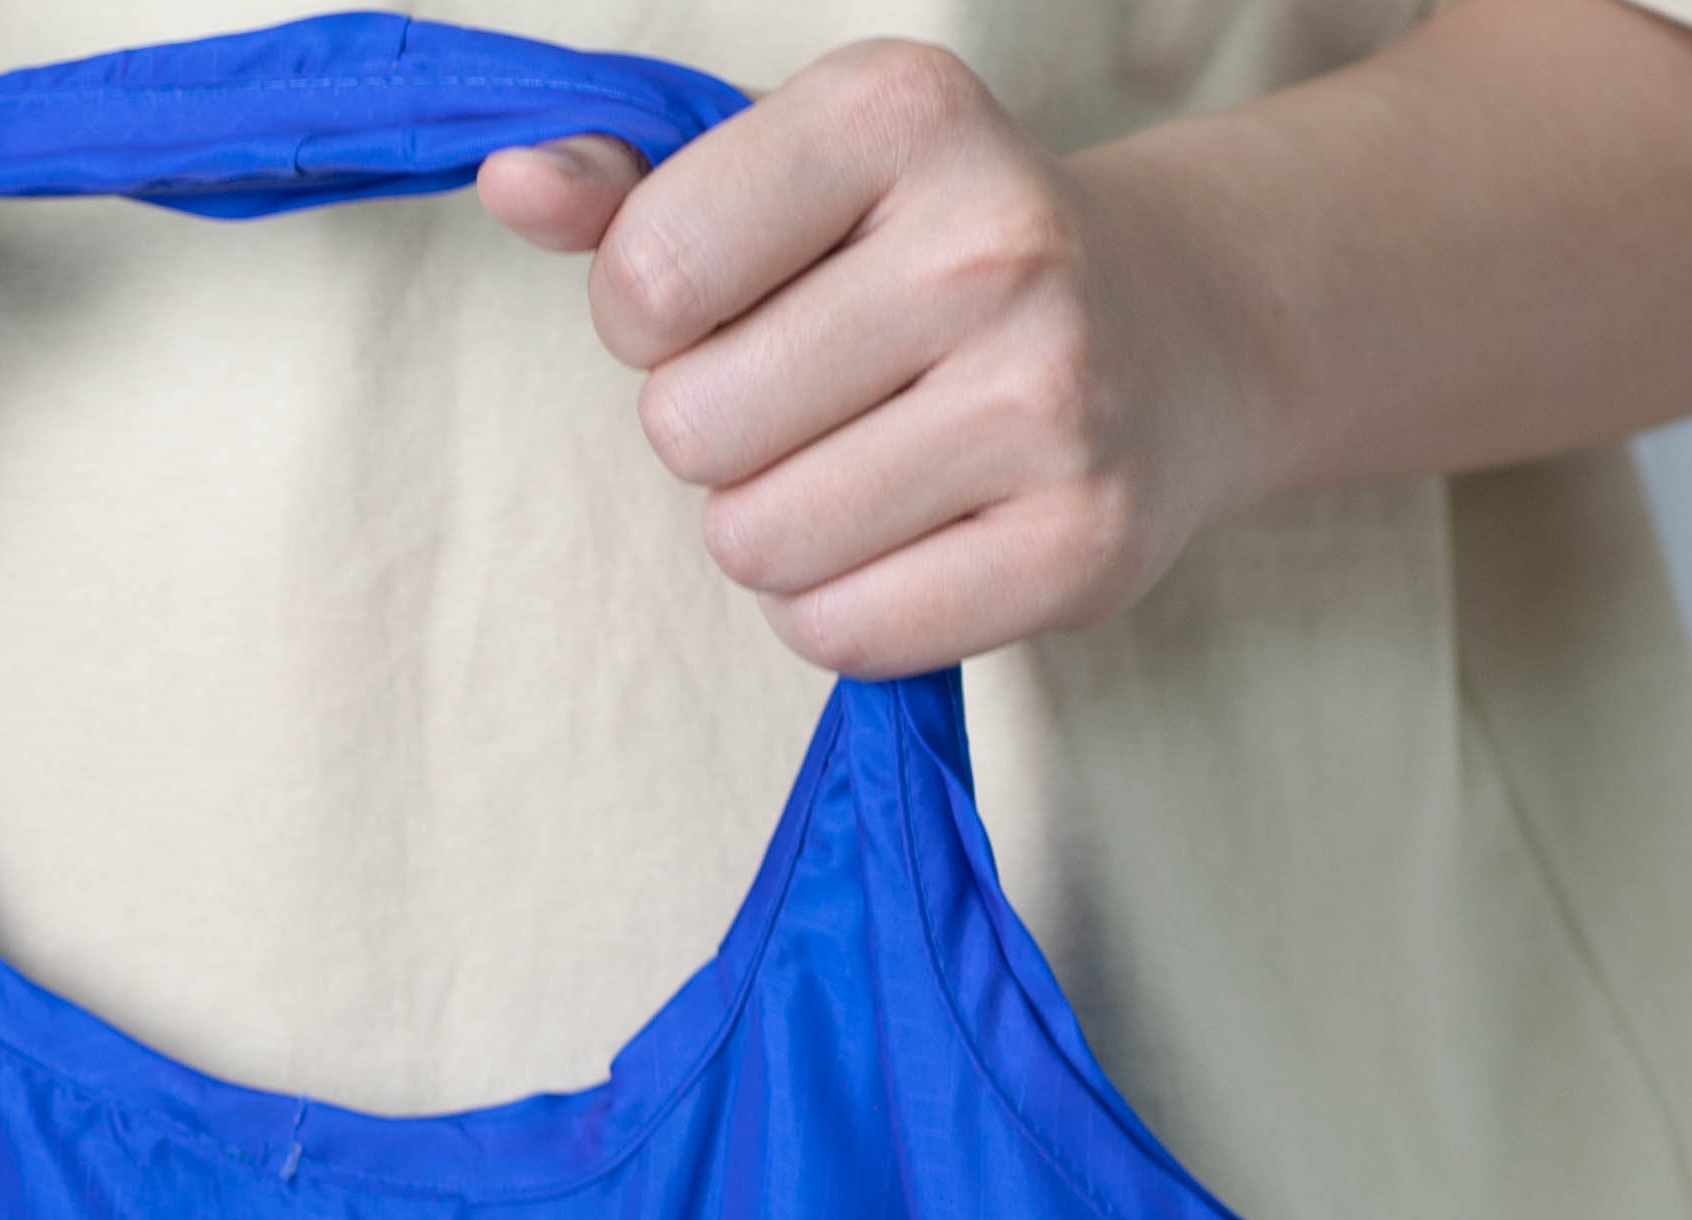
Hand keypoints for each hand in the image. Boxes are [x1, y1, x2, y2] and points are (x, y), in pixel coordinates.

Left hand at [481, 43, 1267, 679]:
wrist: (1179, 332)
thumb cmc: (937, 255)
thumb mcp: (802, 177)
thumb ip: (637, 190)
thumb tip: (512, 183)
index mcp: (901, 112)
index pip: (646, 278)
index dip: (653, 318)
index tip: (738, 304)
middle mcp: (991, 243)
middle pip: (690, 430)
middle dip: (719, 436)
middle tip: (817, 400)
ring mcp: (1049, 401)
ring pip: (757, 544)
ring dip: (774, 533)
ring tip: (864, 468)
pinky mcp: (1076, 546)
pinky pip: (839, 635)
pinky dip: (839, 611)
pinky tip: (908, 539)